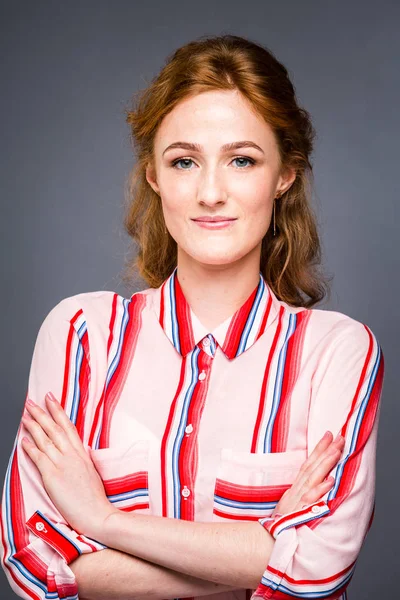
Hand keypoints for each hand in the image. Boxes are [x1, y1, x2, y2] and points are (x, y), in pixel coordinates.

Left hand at [20, 392, 117, 539]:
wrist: (97, 514)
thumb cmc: (95, 498)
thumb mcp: (92, 472)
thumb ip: (84, 459)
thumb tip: (81, 450)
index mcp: (82, 453)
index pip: (68, 426)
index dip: (58, 411)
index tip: (51, 398)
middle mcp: (72, 455)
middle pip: (54, 428)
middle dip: (42, 413)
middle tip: (31, 402)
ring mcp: (63, 464)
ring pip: (45, 439)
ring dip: (33, 425)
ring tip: (25, 415)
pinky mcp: (53, 477)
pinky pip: (39, 458)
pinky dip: (30, 447)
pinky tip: (23, 440)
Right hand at [273, 431, 344, 516]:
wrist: (268, 540)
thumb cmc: (284, 523)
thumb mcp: (291, 504)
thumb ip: (303, 493)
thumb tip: (318, 483)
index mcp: (296, 487)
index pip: (309, 464)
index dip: (318, 449)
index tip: (329, 434)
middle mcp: (297, 490)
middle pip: (312, 466)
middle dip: (326, 450)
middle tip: (339, 437)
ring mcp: (298, 499)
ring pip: (313, 478)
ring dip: (325, 464)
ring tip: (337, 451)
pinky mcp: (300, 511)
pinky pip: (311, 499)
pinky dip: (320, 490)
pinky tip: (331, 481)